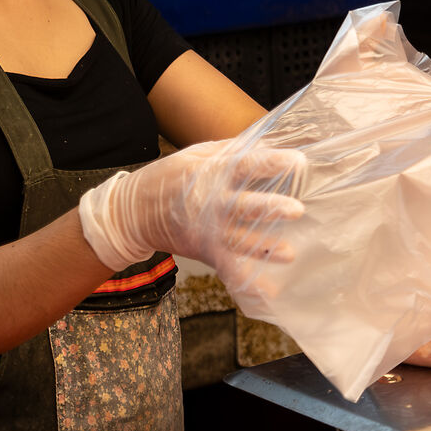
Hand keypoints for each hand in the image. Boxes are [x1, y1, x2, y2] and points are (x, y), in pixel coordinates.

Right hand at [76, 137, 308, 271]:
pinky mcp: (204, 251)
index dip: (271, 163)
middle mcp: (210, 202)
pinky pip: (228, 267)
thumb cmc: (170, 177)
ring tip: (288, 253)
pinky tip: (268, 291)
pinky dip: (247, 281)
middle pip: (243, 206)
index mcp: (211, 173)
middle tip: (297, 210)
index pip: (245, 165)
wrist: (133, 212)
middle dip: (269, 209)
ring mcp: (207, 230)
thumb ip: (232, 150)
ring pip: (239, 239)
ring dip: (264, 248)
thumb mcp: (196, 155)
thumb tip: (271, 140)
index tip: (298, 161)